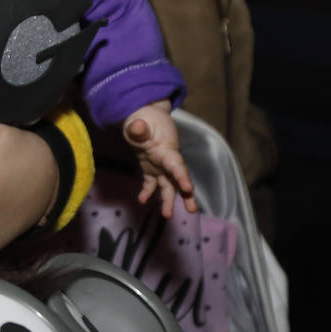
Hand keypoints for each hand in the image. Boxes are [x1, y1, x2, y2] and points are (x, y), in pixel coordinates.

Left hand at [123, 102, 197, 217]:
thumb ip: (138, 127)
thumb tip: (137, 127)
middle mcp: (166, 161)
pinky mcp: (150, 168)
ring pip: (168, 185)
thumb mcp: (139, 121)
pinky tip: (141, 201)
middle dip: (186, 195)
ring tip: (167, 216)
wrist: (146, 115)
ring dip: (169, 200)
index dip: (182, 176)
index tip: (189, 187)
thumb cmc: (145, 118)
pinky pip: (151, 183)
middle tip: (192, 210)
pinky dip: (147, 192)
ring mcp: (159, 166)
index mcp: (167, 150)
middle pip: (178, 179)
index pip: (177, 165)